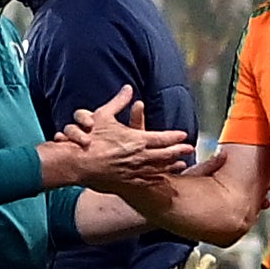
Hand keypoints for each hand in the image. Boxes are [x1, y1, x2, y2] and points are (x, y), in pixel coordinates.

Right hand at [44, 101, 196, 192]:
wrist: (79, 162)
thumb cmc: (90, 138)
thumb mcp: (103, 115)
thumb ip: (119, 102)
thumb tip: (128, 88)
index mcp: (137, 140)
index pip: (163, 138)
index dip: (175, 137)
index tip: (184, 135)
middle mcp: (140, 156)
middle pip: (166, 154)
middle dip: (179, 151)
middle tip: (190, 149)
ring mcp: (135, 170)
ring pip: (159, 168)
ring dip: (172, 166)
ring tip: (182, 164)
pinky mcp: (128, 180)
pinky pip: (147, 180)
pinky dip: (157, 178)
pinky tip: (162, 177)